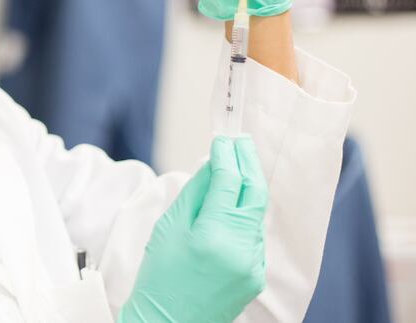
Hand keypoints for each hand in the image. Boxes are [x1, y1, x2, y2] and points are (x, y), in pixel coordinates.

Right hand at [119, 136, 267, 322]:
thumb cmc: (159, 277)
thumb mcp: (169, 227)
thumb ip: (195, 192)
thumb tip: (212, 163)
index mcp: (213, 235)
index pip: (229, 181)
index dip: (227, 155)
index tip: (223, 138)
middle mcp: (240, 249)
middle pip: (255, 193)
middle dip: (249, 162)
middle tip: (241, 141)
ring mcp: (253, 264)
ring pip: (255, 214)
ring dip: (247, 189)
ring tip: (235, 169)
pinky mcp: (257, 275)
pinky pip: (253, 236)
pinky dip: (244, 217)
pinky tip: (231, 208)